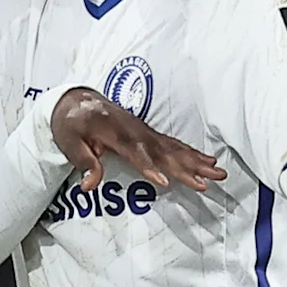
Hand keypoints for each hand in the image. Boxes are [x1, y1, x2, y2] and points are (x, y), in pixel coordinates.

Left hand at [48, 86, 225, 193]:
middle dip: (188, 167)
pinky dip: (192, 153)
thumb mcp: (68, 142)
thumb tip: (89, 187)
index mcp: (114, 132)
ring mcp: (144, 131)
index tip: (164, 183)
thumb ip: (83, 163)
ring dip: (197, 161)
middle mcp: (135, 131)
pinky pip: (173, 144)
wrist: (76, 99)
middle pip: (164, 152)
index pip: (135, 153)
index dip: (149, 167)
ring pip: (174, 148)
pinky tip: (208, 161)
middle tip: (210, 181)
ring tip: (218, 173)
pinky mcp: (149, 134)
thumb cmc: (71, 123)